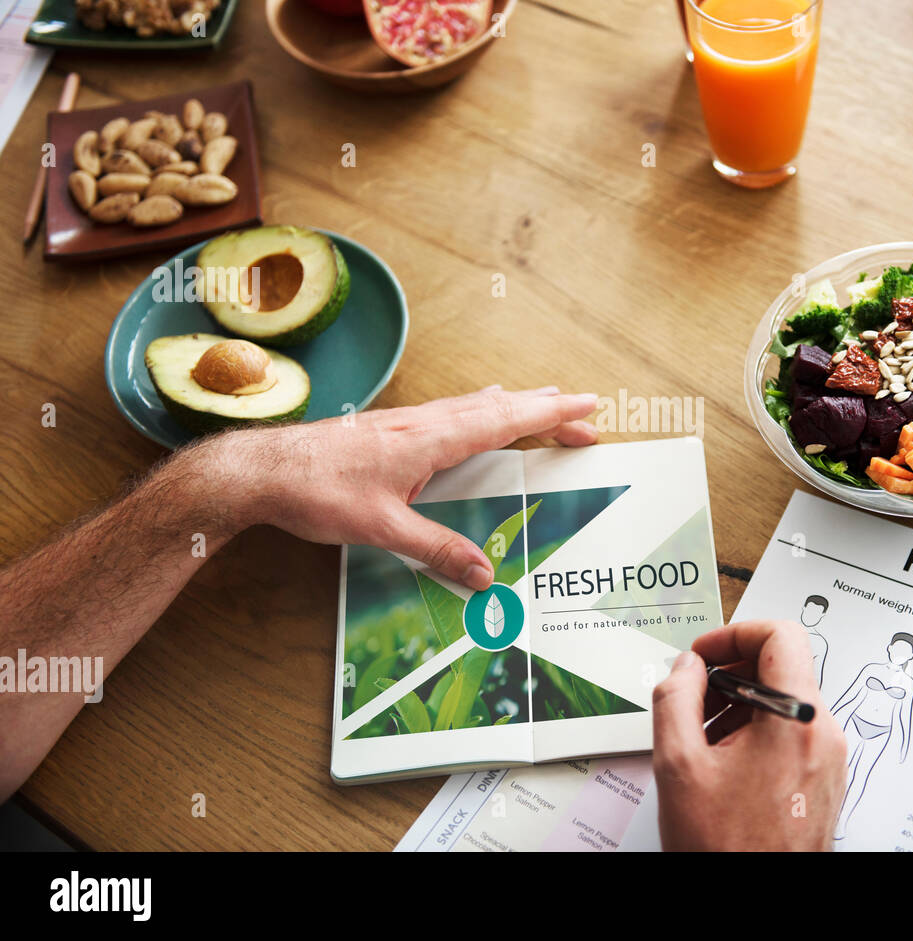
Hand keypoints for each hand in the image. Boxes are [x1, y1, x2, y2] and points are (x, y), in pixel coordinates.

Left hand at [204, 386, 597, 589]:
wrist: (260, 470)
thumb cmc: (315, 492)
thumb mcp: (381, 529)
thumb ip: (436, 550)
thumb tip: (484, 575)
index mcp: (430, 439)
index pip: (505, 420)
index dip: (550, 414)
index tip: (588, 407)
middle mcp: (423, 422)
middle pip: (500, 407)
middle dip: (546, 409)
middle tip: (586, 415)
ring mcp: (407, 422)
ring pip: (475, 405)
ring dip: (516, 405)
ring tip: (545, 403)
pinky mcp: (391, 430)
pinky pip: (453, 411)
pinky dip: (483, 409)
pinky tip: (479, 410)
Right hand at [652, 620, 847, 850]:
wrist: (758, 909)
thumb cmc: (726, 849)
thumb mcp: (679, 764)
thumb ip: (675, 699)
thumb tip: (685, 668)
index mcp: (796, 720)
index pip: (781, 635)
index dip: (734, 633)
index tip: (704, 654)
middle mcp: (824, 734)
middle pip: (782, 667)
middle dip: (730, 674)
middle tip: (692, 697)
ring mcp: (830, 759)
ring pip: (785, 703)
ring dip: (739, 706)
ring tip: (701, 738)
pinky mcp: (825, 781)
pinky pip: (793, 734)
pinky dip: (756, 733)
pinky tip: (721, 763)